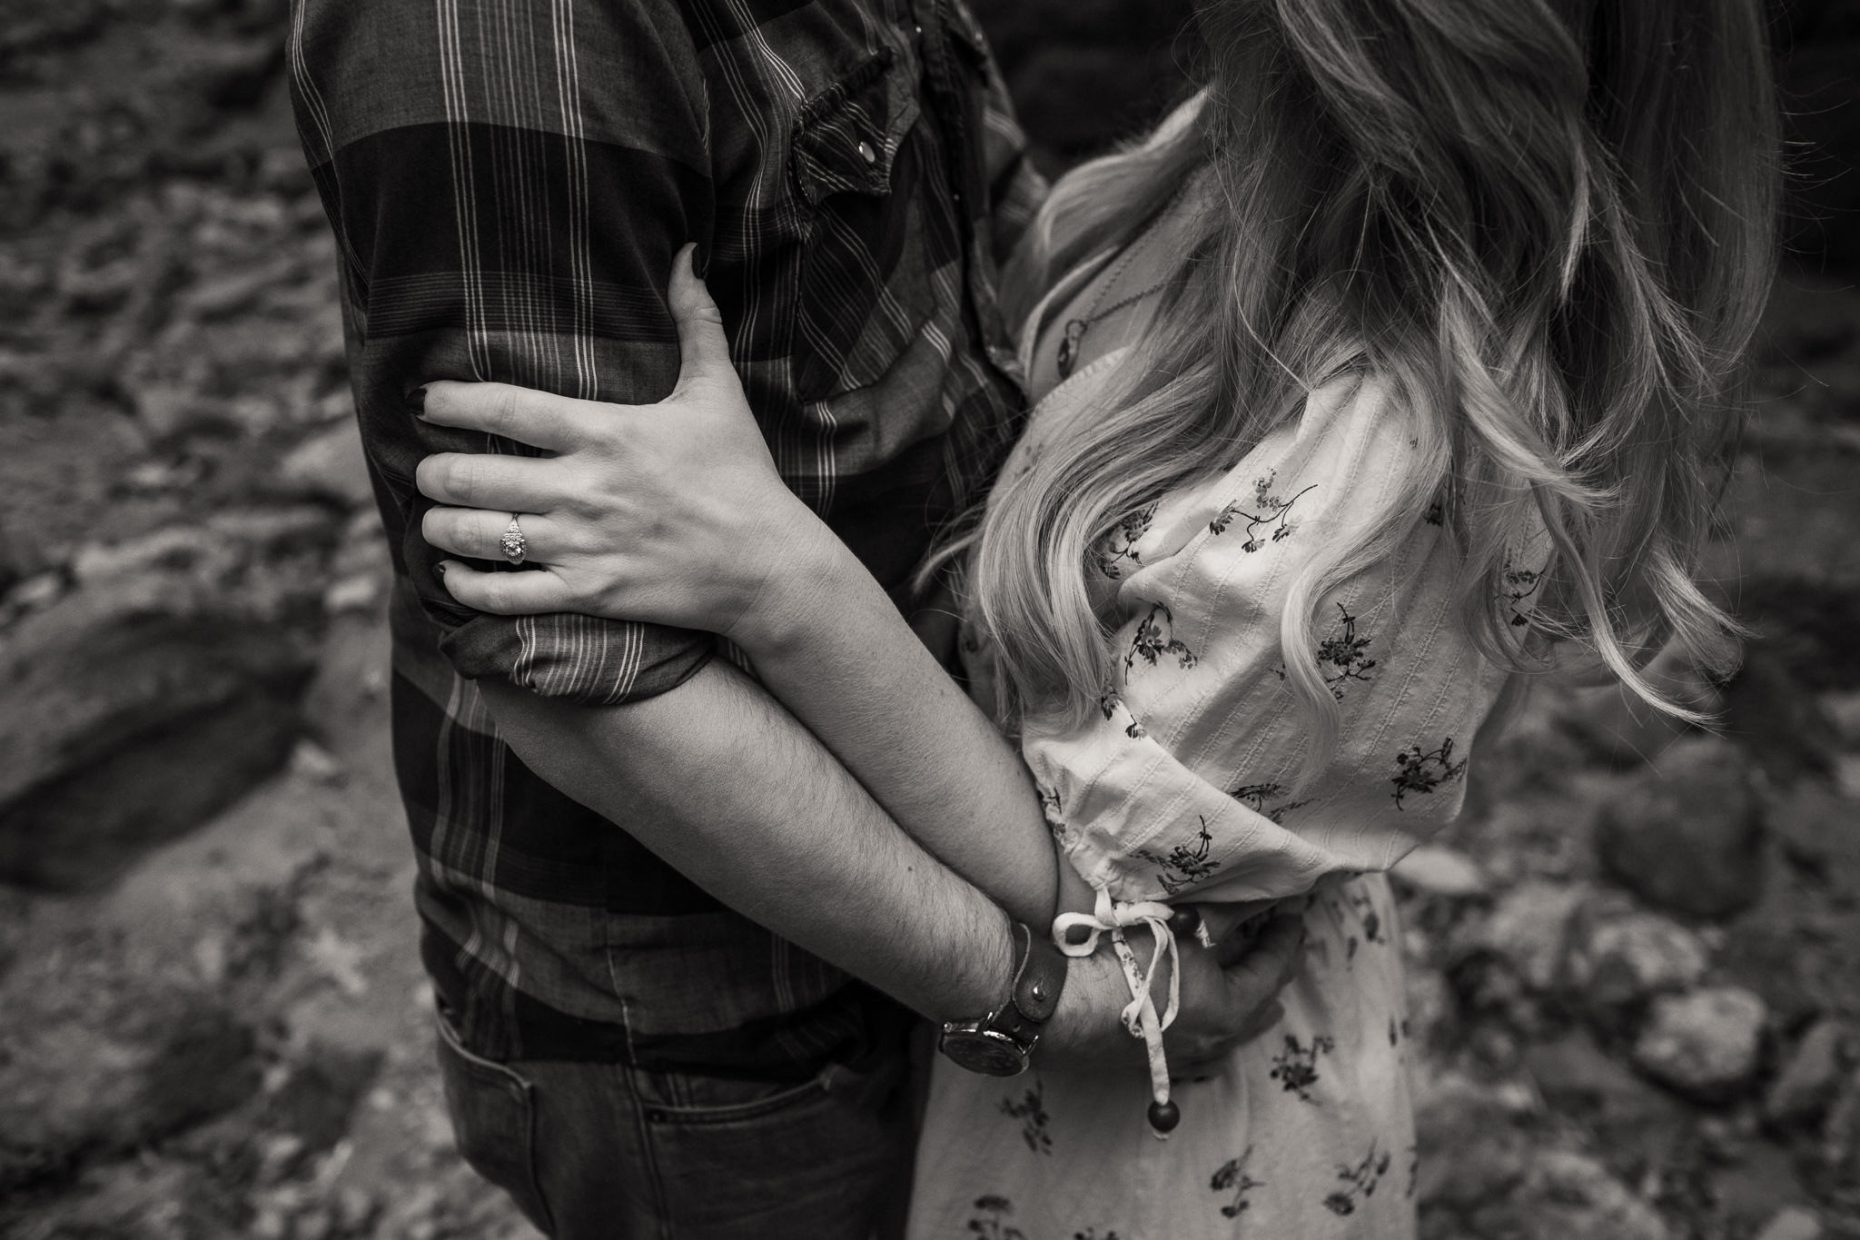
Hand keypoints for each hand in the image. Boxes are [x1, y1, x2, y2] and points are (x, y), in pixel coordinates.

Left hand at [414, 244, 831, 642]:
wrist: (769, 565)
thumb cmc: (743, 476)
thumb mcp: (719, 393)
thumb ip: (696, 321)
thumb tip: (686, 254)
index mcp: (607, 431)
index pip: (506, 408)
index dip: (452, 401)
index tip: (425, 400)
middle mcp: (585, 487)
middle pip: (473, 475)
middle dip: (433, 472)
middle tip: (425, 469)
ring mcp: (583, 543)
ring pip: (479, 536)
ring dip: (439, 527)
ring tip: (433, 519)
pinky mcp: (590, 592)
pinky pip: (506, 595)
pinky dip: (467, 587)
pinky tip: (454, 575)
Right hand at [1039, 910, 1304, 1075]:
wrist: (1066, 1009)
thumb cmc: (1126, 966)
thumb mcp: (1182, 929)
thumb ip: (1227, 913)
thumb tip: (1261, 893)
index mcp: (1232, 1010)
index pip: (1273, 967)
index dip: (1286, 935)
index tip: (1295, 911)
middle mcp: (1218, 1042)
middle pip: (1260, 1006)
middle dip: (1272, 972)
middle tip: (1280, 943)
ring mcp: (1189, 1059)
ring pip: (1234, 1033)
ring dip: (1248, 1005)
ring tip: (1259, 992)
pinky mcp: (1160, 1064)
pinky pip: (1206, 1051)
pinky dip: (1219, 1031)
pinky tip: (1213, 1028)